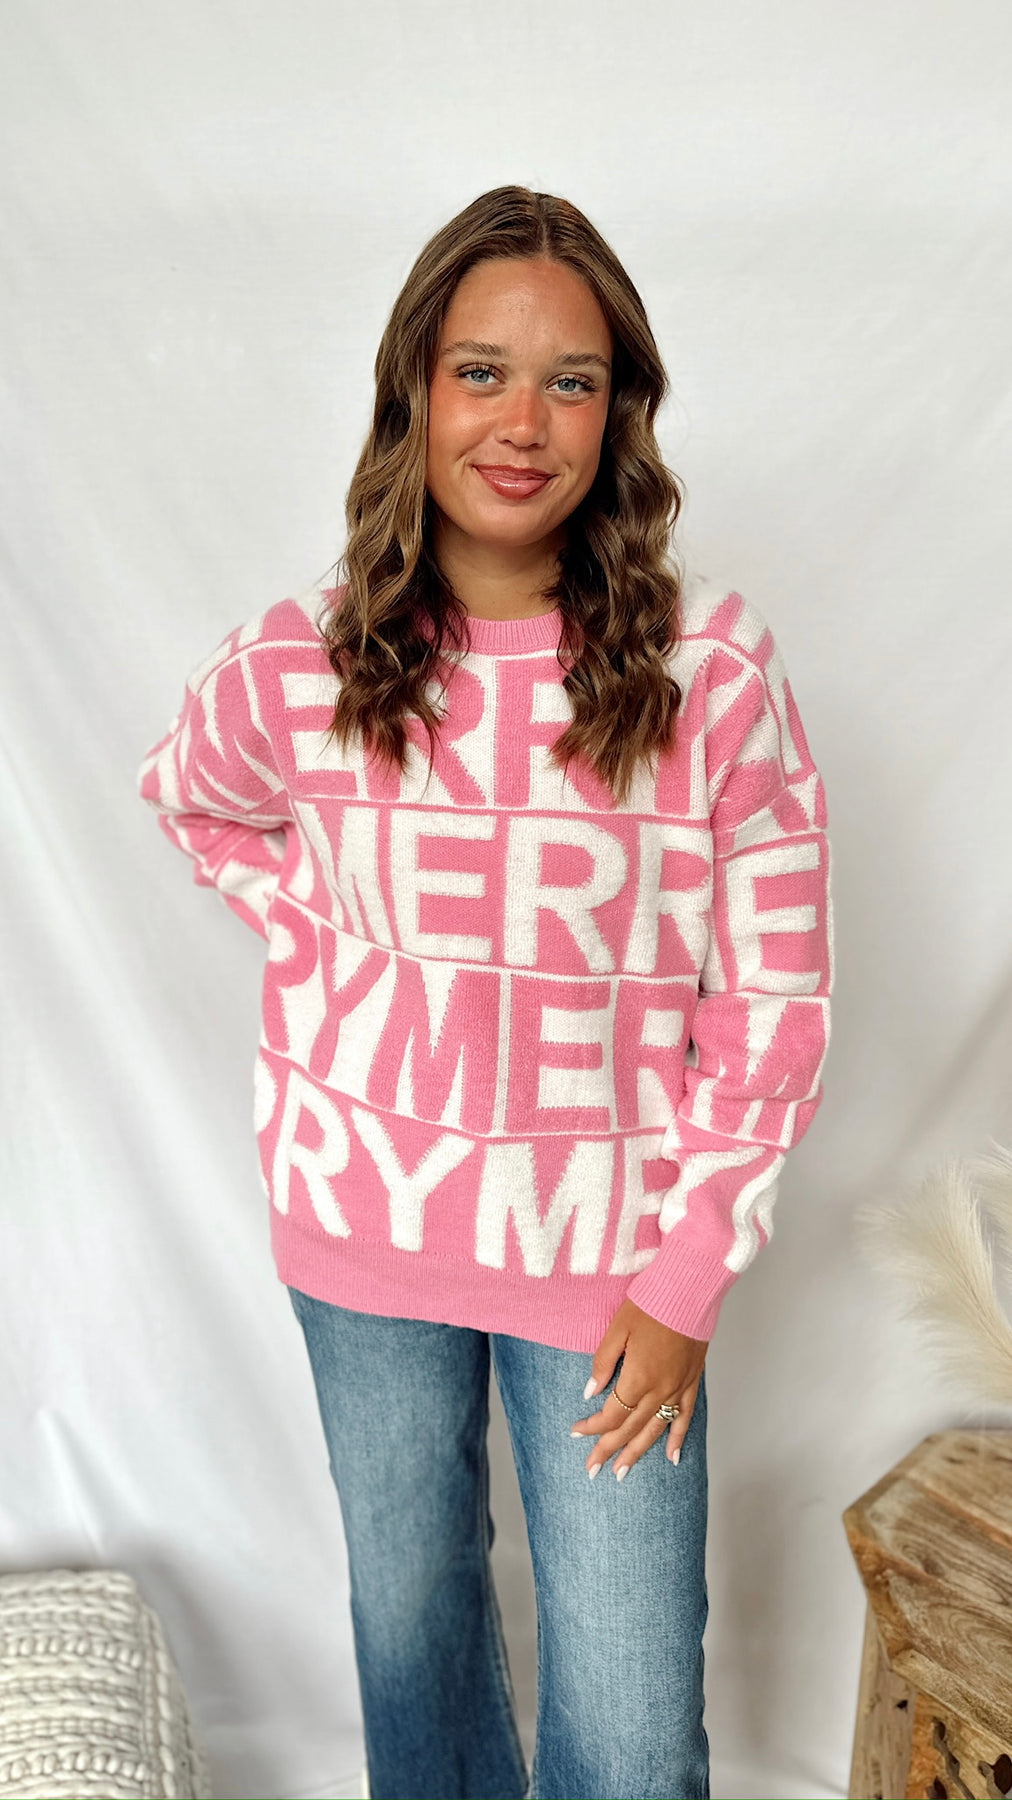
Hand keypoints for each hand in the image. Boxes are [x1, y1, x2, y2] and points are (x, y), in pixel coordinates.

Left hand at [570, 1298, 707, 1479]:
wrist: (688, 1291)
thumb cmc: (649, 1304)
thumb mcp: (617, 1329)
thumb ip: (603, 1363)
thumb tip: (590, 1392)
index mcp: (637, 1378)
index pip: (610, 1414)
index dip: (592, 1426)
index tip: (576, 1432)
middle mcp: (658, 1390)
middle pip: (629, 1429)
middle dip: (608, 1450)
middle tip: (593, 1470)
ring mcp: (677, 1388)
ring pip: (655, 1430)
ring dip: (637, 1453)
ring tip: (622, 1473)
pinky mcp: (691, 1382)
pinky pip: (685, 1418)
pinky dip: (678, 1439)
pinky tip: (672, 1457)